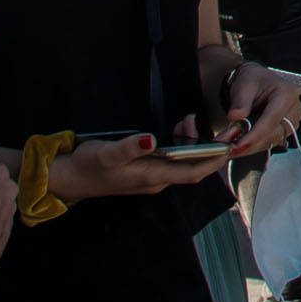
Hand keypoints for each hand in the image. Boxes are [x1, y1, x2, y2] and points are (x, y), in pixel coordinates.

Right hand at [44, 131, 205, 202]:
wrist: (70, 178)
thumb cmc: (89, 165)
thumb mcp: (108, 153)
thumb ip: (130, 146)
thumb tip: (151, 139)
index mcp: (152, 177)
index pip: (194, 172)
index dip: (214, 160)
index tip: (230, 145)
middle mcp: (156, 180)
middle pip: (193, 167)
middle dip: (207, 147)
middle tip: (211, 124)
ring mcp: (151, 177)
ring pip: (183, 162)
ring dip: (191, 143)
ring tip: (186, 121)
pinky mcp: (145, 171)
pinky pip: (172, 160)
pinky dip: (179, 145)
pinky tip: (176, 130)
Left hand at [211, 59, 300, 158]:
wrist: (255, 83)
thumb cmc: (252, 80)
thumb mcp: (244, 85)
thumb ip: (241, 101)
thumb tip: (236, 116)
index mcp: (287, 93)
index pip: (271, 119)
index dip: (255, 134)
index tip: (239, 145)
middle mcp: (294, 109)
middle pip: (273, 134)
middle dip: (249, 143)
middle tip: (228, 148)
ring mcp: (292, 122)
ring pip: (271, 141)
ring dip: (250, 146)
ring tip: (230, 146)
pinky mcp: (285, 131)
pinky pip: (269, 143)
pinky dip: (253, 145)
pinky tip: (239, 145)